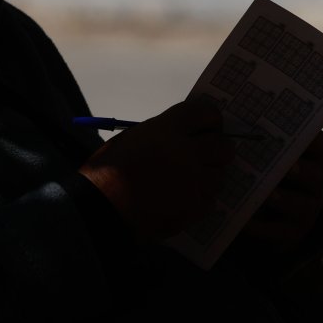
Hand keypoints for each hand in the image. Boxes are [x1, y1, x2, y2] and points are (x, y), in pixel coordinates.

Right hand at [78, 99, 234, 241]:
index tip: (208, 126)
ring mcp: (193, 181)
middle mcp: (186, 152)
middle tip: (205, 154)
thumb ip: (162, 134)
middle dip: (216, 148)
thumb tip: (186, 136)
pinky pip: (210, 199)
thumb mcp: (133, 138)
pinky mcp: (193, 208)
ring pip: (219, 175)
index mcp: (167, 129)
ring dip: (208, 175)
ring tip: (189, 180)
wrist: (101, 208)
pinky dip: (200, 199)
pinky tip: (183, 199)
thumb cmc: (107, 170)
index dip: (210, 119)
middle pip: (222, 146)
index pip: (206, 114)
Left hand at [236, 131, 322, 254]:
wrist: (273, 213)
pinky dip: (263, 226)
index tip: (295, 133)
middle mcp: (315, 182)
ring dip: (285, 199)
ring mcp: (308, 208)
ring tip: (268, 195)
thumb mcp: (268, 154)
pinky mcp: (294, 231)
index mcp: (311, 157)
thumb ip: (260, 138)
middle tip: (287, 167)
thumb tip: (228, 112)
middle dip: (301, 171)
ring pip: (303, 205)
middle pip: (315, 175)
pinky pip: (281, 230)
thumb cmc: (266, 170)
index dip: (310, 140)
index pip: (318, 144)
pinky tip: (245, 220)